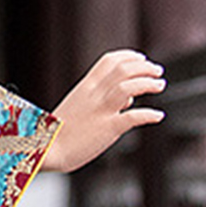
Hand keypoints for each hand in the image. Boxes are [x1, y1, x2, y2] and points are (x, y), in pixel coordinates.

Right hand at [40, 50, 165, 172]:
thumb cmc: (59, 131)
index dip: (129, 56)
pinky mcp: (107, 128)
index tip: (142, 59)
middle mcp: (94, 95)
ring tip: (159, 85)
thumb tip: (128, 98)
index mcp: (85, 87)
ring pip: (128, 87)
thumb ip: (102, 98)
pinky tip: (157, 115)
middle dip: (145, 67)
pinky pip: (132, 117)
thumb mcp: (78, 106)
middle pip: (123, 69)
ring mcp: (101, 111)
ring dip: (148, 84)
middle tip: (157, 71)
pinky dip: (148, 114)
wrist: (46, 150)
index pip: (109, 61)